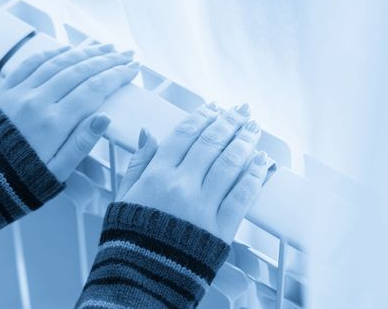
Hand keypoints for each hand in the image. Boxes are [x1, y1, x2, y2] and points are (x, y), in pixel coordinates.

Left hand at [0, 44, 138, 181]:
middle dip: (107, 60)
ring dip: (85, 52)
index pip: (94, 89)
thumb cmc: (22, 179)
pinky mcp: (6, 90)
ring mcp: (20, 92)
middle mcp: (38, 101)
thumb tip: (105, 117)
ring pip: (58, 62)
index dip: (116, 76)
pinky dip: (52, 53)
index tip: (134, 68)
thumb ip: (82, 142)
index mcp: (54, 123)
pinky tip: (69, 49)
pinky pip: (31, 63)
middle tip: (127, 54)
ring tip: (106, 47)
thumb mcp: (58, 170)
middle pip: (79, 71)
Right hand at [117, 103, 274, 243]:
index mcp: (156, 176)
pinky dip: (256, 175)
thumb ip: (138, 162)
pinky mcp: (221, 228)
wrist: (142, 279)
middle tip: (242, 111)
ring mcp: (203, 207)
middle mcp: (181, 186)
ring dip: (246, 141)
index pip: (185, 135)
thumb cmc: (132, 238)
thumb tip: (148, 132)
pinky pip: (243, 195)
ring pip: (230, 164)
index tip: (215, 107)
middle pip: (211, 143)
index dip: (203, 116)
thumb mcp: (124, 196)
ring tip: (254, 128)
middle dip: (230, 122)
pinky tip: (263, 160)